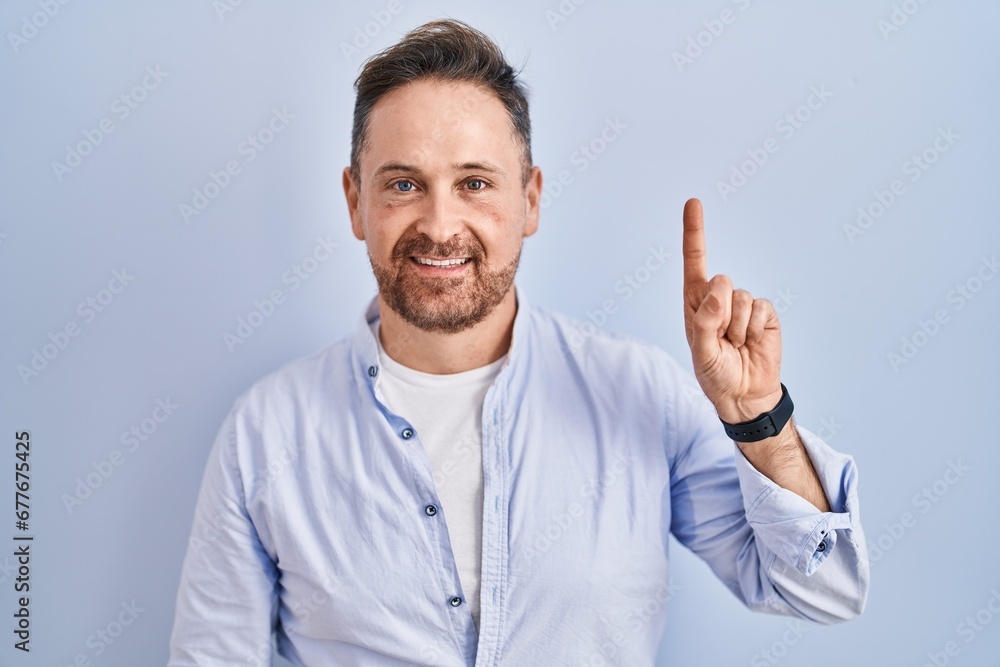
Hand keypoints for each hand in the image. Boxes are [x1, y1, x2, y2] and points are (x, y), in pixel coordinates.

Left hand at [682, 198, 782, 423]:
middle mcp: (718, 297)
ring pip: (740, 298)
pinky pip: (759, 309)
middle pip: (719, 281)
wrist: (745, 393)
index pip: (694, 261)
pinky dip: (753, 330)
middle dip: (719, 312)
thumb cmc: (716, 372)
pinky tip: (750, 343)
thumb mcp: (700, 352)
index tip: (694, 202)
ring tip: (735, 345)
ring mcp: (743, 304)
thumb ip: (703, 321)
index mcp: (696, 301)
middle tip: (720, 339)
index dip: (695, 231)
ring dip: (736, 328)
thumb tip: (718, 291)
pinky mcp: (764, 313)